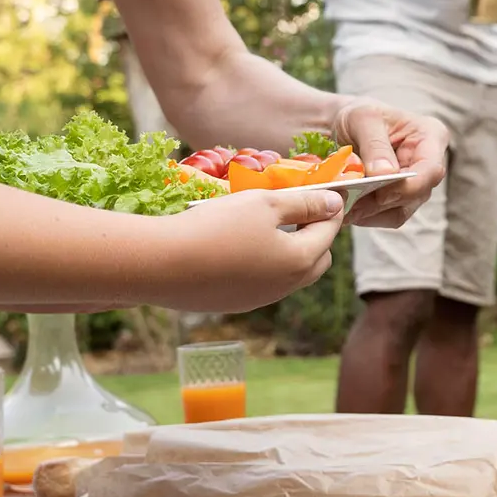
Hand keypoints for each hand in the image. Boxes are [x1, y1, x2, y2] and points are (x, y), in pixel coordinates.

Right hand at [158, 187, 345, 310]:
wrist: (162, 265)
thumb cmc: (217, 227)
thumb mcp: (265, 203)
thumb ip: (304, 204)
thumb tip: (334, 205)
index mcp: (299, 260)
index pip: (329, 231)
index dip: (331, 209)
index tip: (327, 193)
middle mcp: (285, 286)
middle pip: (317, 259)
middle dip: (315, 233)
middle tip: (299, 208)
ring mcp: (260, 299)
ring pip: (290, 273)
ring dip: (289, 250)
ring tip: (269, 224)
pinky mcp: (235, 304)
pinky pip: (263, 282)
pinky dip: (264, 263)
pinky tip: (240, 245)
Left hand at [330, 98, 450, 227]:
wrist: (341, 127)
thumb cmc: (357, 116)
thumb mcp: (362, 118)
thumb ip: (375, 145)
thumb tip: (386, 173)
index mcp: (430, 137)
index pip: (431, 170)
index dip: (408, 185)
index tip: (379, 191)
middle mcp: (428, 165)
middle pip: (416, 195)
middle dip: (381, 200)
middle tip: (347, 198)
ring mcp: (414, 186)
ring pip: (400, 211)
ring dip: (369, 211)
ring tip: (341, 202)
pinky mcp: (397, 202)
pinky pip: (384, 217)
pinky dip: (363, 215)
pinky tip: (344, 204)